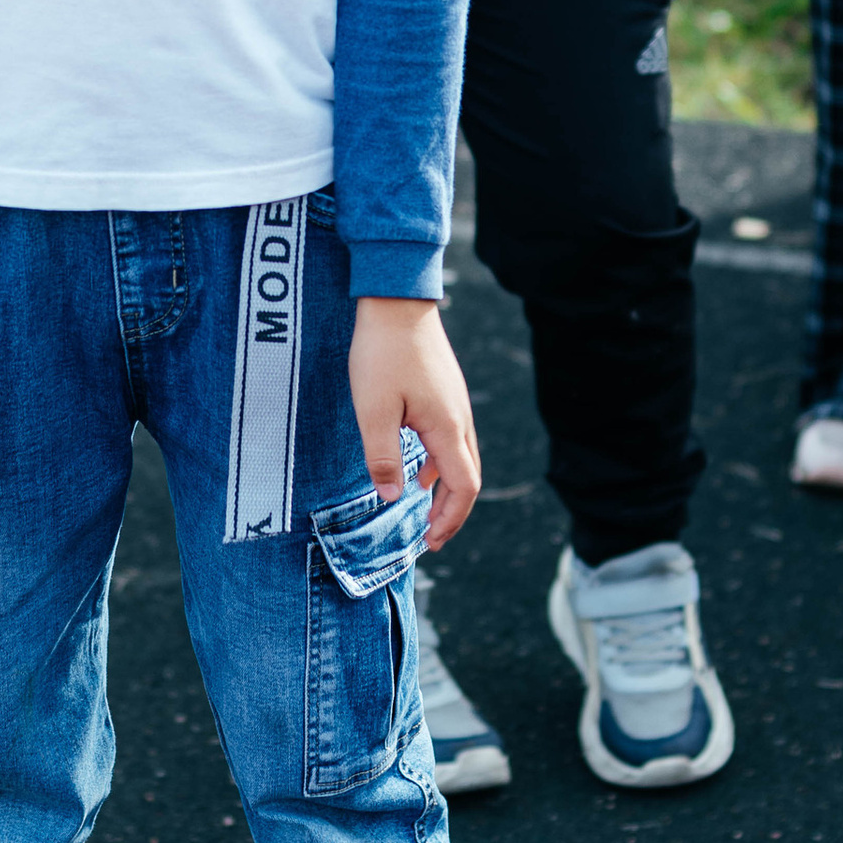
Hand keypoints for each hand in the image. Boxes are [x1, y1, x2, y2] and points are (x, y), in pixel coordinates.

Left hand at [349, 296, 480, 552]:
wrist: (396, 301)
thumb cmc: (382, 354)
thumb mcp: (374, 411)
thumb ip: (384, 458)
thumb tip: (394, 497)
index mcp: (447, 428)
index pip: (464, 487)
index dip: (450, 520)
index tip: (431, 542)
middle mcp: (460, 418)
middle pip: (468, 476)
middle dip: (451, 511)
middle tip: (430, 535)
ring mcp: (455, 402)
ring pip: (461, 456)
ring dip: (445, 486)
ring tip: (421, 504)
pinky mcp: (445, 390)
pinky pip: (451, 437)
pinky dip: (440, 462)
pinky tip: (417, 465)